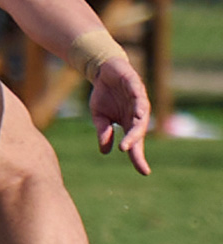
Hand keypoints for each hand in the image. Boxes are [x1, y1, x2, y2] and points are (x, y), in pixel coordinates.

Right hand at [89, 55, 150, 174]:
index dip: (139, 157)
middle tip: (128, 152)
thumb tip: (105, 151)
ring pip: (141, 116)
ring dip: (137, 127)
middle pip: (139, 132)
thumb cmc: (105, 95)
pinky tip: (138, 112)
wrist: (105, 71)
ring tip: (132, 138)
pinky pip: (139, 96)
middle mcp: (137, 115)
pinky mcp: (136, 86)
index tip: (144, 172)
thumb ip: (103, 132)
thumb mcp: (99, 115)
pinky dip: (139, 104)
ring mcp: (138, 100)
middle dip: (134, 143)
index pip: (135, 144)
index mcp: (129, 124)